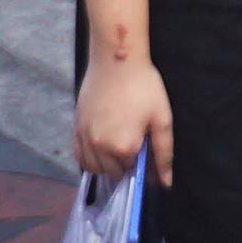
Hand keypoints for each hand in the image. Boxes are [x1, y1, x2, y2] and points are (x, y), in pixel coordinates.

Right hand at [75, 49, 174, 184]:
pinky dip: (89, 158)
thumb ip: (163, 154)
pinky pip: (79, 156)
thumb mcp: (161, 120)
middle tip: (132, 139)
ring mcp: (85, 137)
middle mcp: (100, 146)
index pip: (132, 170)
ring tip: (117, 142)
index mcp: (123, 146)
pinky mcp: (76, 127)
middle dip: (124, 163)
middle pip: (113, 172)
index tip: (143, 144)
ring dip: (106, 163)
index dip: (140, 160)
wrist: (117, 60)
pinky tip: (100, 146)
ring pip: (94, 168)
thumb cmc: (143, 86)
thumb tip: (164, 183)